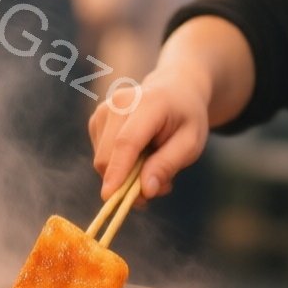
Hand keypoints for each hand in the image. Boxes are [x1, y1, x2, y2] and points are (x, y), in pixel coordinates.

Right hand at [89, 63, 212, 201]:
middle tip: (158, 189)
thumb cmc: (186, 118)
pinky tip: (139, 155)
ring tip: (153, 165)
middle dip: (126, 183)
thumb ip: (168, 165)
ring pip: (103, 160)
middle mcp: (119, 103)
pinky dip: (118, 165)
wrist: (174, 89)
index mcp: (148, 104)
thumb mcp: (191, 143)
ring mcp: (104, 110)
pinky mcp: (96, 120)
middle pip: (108, 156)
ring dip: (125, 175)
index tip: (110, 198)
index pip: (127, 142)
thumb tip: (145, 190)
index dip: (118, 171)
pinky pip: (102, 155)